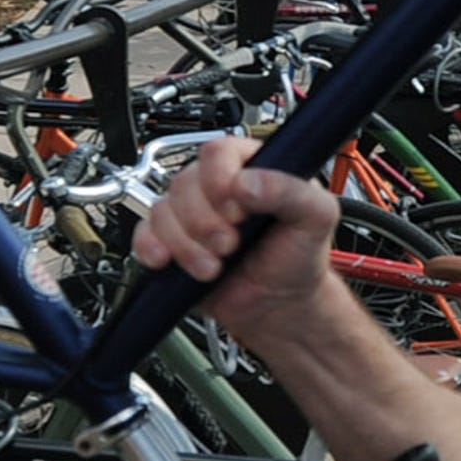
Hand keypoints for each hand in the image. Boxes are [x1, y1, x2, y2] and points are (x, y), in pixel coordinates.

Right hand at [128, 137, 344, 340]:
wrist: (280, 306)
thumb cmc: (299, 259)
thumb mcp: (315, 217)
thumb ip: (291, 191)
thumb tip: (247, 183)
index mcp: (252, 167)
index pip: (217, 154)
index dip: (220, 183)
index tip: (237, 212)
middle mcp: (217, 186)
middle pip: (184, 183)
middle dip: (205, 223)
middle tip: (230, 244)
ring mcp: (192, 214)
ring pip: (163, 210)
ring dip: (186, 245)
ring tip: (214, 265)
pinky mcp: (171, 242)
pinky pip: (144, 233)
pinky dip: (152, 248)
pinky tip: (170, 261)